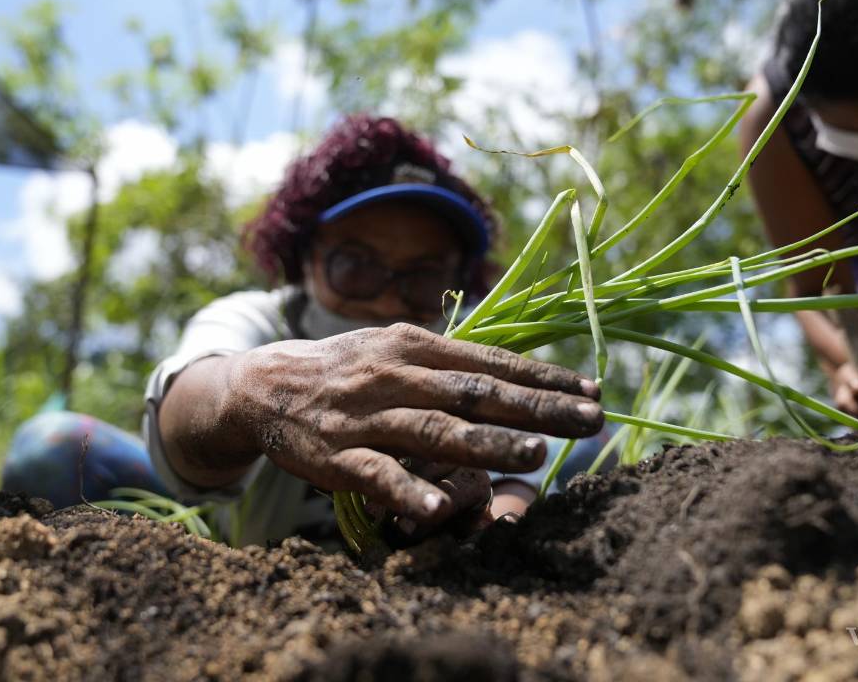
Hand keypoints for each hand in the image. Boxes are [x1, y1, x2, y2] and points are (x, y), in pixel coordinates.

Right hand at [225, 322, 601, 526]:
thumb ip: (453, 364)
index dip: (545, 379)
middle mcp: (397, 376)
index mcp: (418, 347)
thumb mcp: (399, 349)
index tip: (593, 391)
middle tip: (592, 421)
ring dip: (486, 444)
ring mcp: (367, 417)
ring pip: (434, 431)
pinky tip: (437, 509)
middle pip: (477, 394)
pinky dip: (406, 491)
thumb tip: (521, 374)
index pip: (493, 362)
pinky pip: (376, 475)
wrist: (265, 385)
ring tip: (535, 456)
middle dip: (538, 408)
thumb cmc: (349, 369)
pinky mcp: (336, 455)